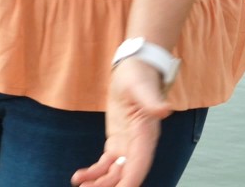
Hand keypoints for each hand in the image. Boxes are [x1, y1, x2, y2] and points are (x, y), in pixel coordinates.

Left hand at [71, 61, 172, 186]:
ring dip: (100, 182)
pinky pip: (106, 163)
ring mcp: (128, 146)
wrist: (133, 70)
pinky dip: (94, 172)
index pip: (140, 163)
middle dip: (110, 185)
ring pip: (115, 172)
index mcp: (147, 135)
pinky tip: (80, 177)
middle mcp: (140, 145)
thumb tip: (165, 110)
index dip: (131, 179)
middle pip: (126, 173)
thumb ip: (152, 100)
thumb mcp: (143, 86)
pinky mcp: (117, 143)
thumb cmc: (140, 76)